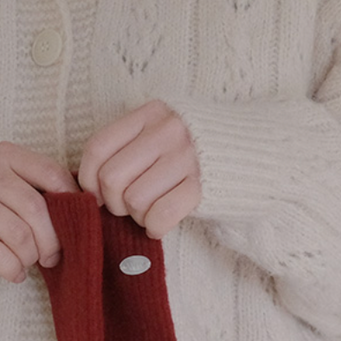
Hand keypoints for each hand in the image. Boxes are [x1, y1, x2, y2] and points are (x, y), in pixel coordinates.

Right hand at [0, 143, 77, 282]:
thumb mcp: (10, 184)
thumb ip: (39, 189)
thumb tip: (82, 213)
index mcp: (5, 154)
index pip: (50, 173)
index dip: (70, 201)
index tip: (76, 222)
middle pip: (35, 209)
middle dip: (50, 240)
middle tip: (51, 256)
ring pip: (18, 235)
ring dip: (30, 256)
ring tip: (28, 261)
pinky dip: (12, 269)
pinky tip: (14, 273)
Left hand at [78, 101, 200, 238]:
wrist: (253, 151)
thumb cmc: (191, 149)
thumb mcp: (157, 132)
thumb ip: (125, 147)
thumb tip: (87, 186)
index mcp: (150, 113)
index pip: (98, 147)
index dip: (88, 178)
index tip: (97, 193)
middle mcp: (168, 130)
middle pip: (112, 178)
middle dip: (113, 202)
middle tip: (127, 206)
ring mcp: (189, 157)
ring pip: (134, 199)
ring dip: (137, 215)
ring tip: (150, 210)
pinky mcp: (205, 186)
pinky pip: (161, 214)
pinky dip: (155, 227)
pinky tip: (160, 223)